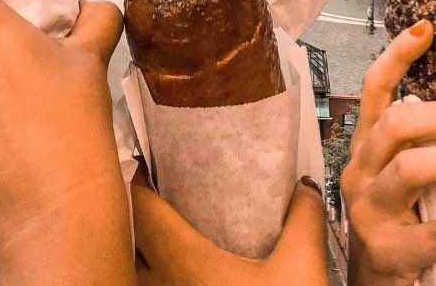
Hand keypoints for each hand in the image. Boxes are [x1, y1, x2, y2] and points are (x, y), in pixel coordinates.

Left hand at [132, 170, 329, 284]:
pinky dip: (157, 276)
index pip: (140, 208)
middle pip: (130, 238)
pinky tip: (185, 273)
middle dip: (138, 210)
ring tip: (167, 228)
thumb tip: (305, 186)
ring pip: (136, 270)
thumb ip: (303, 219)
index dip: (138, 179)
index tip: (148, 160)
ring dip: (144, 248)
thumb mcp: (302, 270)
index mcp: (182, 262)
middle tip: (158, 187)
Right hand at [341, 20, 435, 285]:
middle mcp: (360, 172)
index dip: (397, 57)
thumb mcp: (401, 180)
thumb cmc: (397, 224)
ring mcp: (369, 211)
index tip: (428, 29)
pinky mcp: (388, 251)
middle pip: (397, 124)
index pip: (374, 92)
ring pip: (411, 168)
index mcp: (365, 149)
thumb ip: (425, 150)